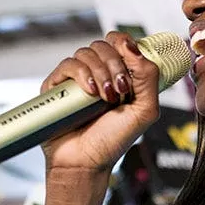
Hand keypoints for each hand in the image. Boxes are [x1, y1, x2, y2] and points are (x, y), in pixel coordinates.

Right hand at [39, 31, 160, 174]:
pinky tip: (90, 93)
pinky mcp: (56, 86)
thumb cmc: (114, 140)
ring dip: (100, 72)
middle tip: (120, 90)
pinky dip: (82, 74)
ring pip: (86, 52)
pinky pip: (68, 64)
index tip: (131, 62)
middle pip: (103, 44)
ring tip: (104, 97)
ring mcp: (75, 79)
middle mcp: (96, 73)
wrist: (86, 162)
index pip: (120, 42)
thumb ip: (148, 77)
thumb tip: (133, 46)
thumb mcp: (144, 110)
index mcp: (118, 74)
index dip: (125, 45)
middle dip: (115, 64)